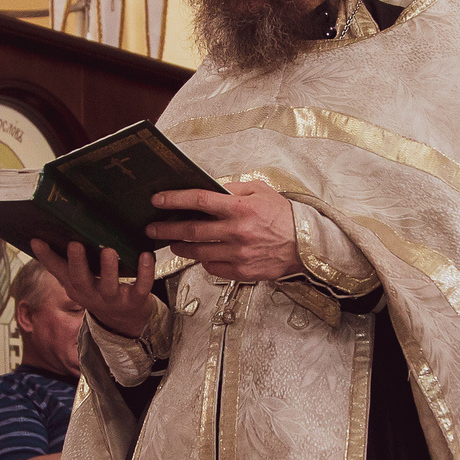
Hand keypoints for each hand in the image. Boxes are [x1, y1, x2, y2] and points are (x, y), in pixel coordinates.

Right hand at [32, 239, 154, 338]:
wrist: (126, 322)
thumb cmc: (98, 291)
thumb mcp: (77, 281)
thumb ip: (59, 263)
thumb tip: (35, 239)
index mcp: (76, 287)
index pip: (58, 271)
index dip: (46, 257)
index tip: (37, 240)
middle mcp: (92, 295)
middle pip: (81, 281)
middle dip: (78, 263)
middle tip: (75, 245)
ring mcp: (114, 300)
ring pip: (109, 287)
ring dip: (109, 269)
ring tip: (109, 251)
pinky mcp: (135, 301)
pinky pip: (141, 287)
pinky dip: (145, 273)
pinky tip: (146, 256)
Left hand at [145, 179, 299, 281]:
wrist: (307, 245)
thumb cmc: (284, 216)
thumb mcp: (261, 191)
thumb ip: (234, 189)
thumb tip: (209, 188)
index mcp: (241, 208)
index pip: (200, 201)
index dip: (175, 199)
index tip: (158, 200)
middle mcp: (237, 232)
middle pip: (192, 231)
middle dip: (167, 229)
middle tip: (152, 228)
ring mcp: (238, 254)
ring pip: (198, 252)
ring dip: (180, 247)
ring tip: (172, 243)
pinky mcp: (242, 271)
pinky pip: (212, 267)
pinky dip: (203, 261)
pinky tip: (201, 255)